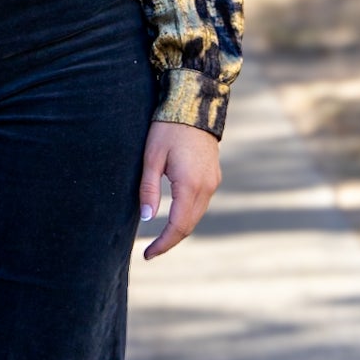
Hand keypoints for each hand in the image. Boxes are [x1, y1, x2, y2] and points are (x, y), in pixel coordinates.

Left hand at [139, 120, 220, 258]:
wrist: (195, 104)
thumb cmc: (168, 128)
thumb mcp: (151, 158)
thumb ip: (149, 189)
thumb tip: (146, 218)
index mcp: (190, 185)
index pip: (177, 226)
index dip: (162, 244)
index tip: (146, 255)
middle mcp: (206, 187)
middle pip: (189, 225)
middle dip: (170, 241)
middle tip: (150, 252)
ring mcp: (213, 182)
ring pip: (196, 216)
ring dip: (179, 229)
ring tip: (159, 238)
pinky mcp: (213, 176)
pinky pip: (201, 204)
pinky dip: (187, 215)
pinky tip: (174, 216)